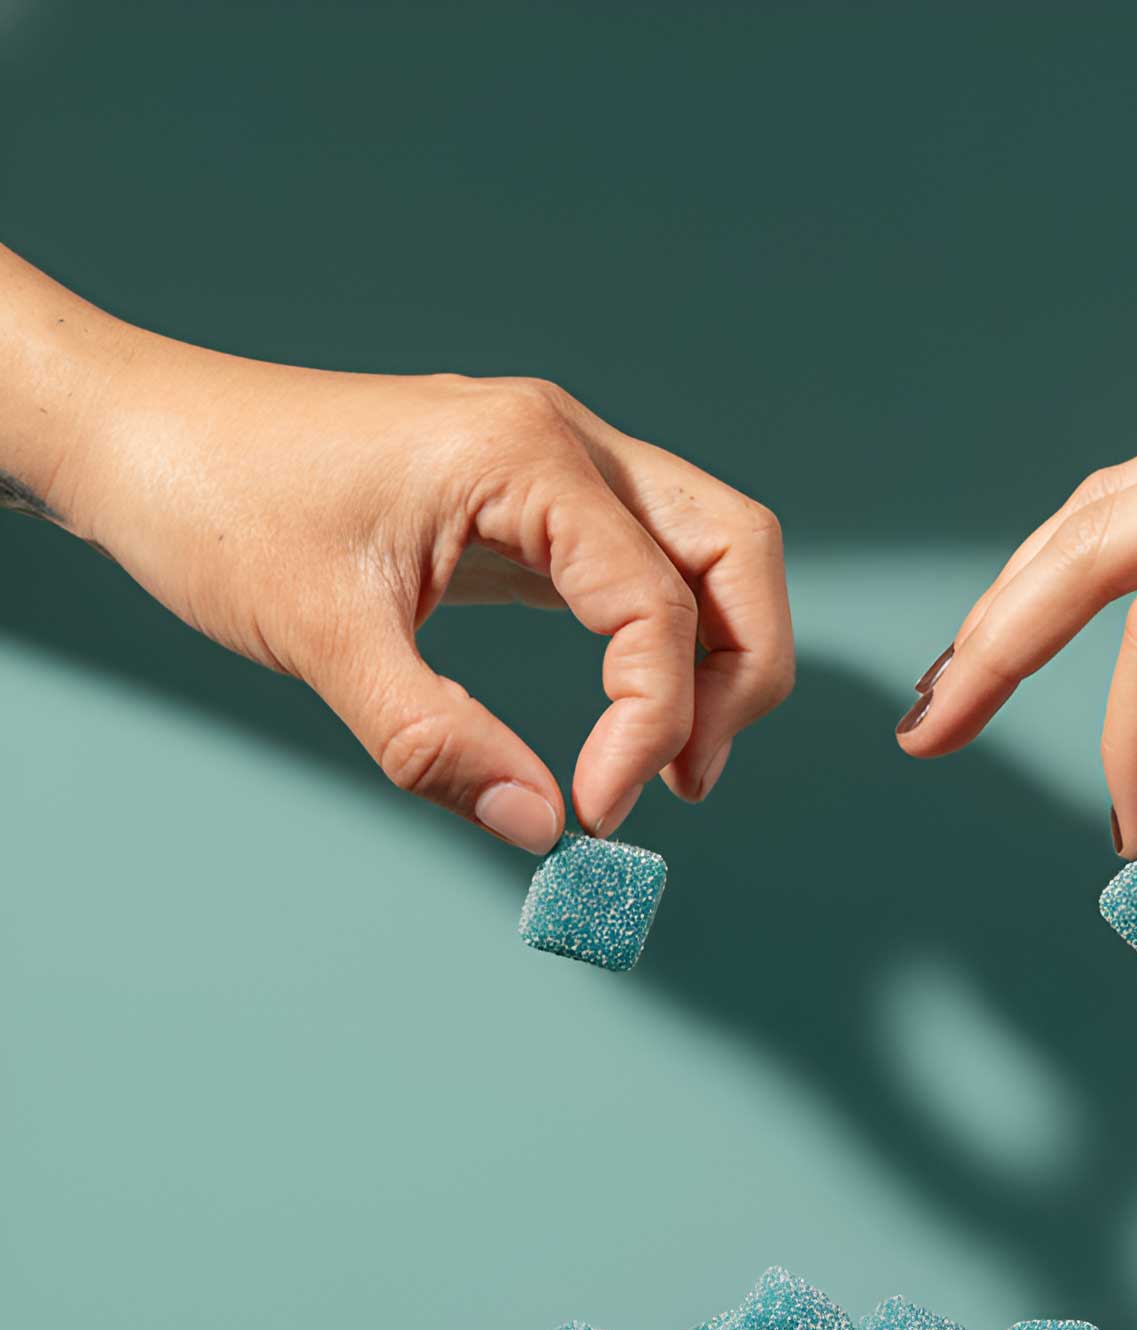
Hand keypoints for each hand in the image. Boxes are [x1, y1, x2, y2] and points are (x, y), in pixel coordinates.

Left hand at [0, 244, 792, 849]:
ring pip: (708, 553)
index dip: (648, 722)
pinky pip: (647, 566)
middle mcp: (563, 442)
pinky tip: (628, 721)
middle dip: (739, 675)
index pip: (654, 603)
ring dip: (718, 659)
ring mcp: (556, 466)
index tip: (598, 811)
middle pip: (734, 550)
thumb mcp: (317, 637)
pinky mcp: (533, 503)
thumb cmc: (215, 504)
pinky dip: (664, 645)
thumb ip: (433, 741)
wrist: (142, 436)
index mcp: (523, 454)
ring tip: (671, 765)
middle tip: (686, 782)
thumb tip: (539, 830)